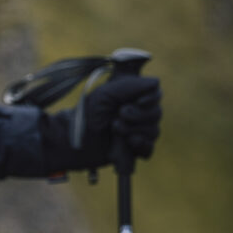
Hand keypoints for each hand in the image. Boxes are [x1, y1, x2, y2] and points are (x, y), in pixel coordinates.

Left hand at [41, 76, 161, 172]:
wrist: (75, 140)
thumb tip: (155, 82)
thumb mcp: (105, 95)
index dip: (151, 97)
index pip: (155, 93)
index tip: (139, 101)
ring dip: (134, 129)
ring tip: (115, 129)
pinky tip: (129, 142)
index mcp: (131, 96)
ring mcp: (137, 132)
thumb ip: (129, 86)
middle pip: (156, 113)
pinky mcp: (134, 150)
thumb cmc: (87, 113)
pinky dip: (141, 145)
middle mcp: (138, 113)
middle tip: (119, 115)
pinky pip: (148, 149)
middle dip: (138, 115)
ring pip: (153, 131)